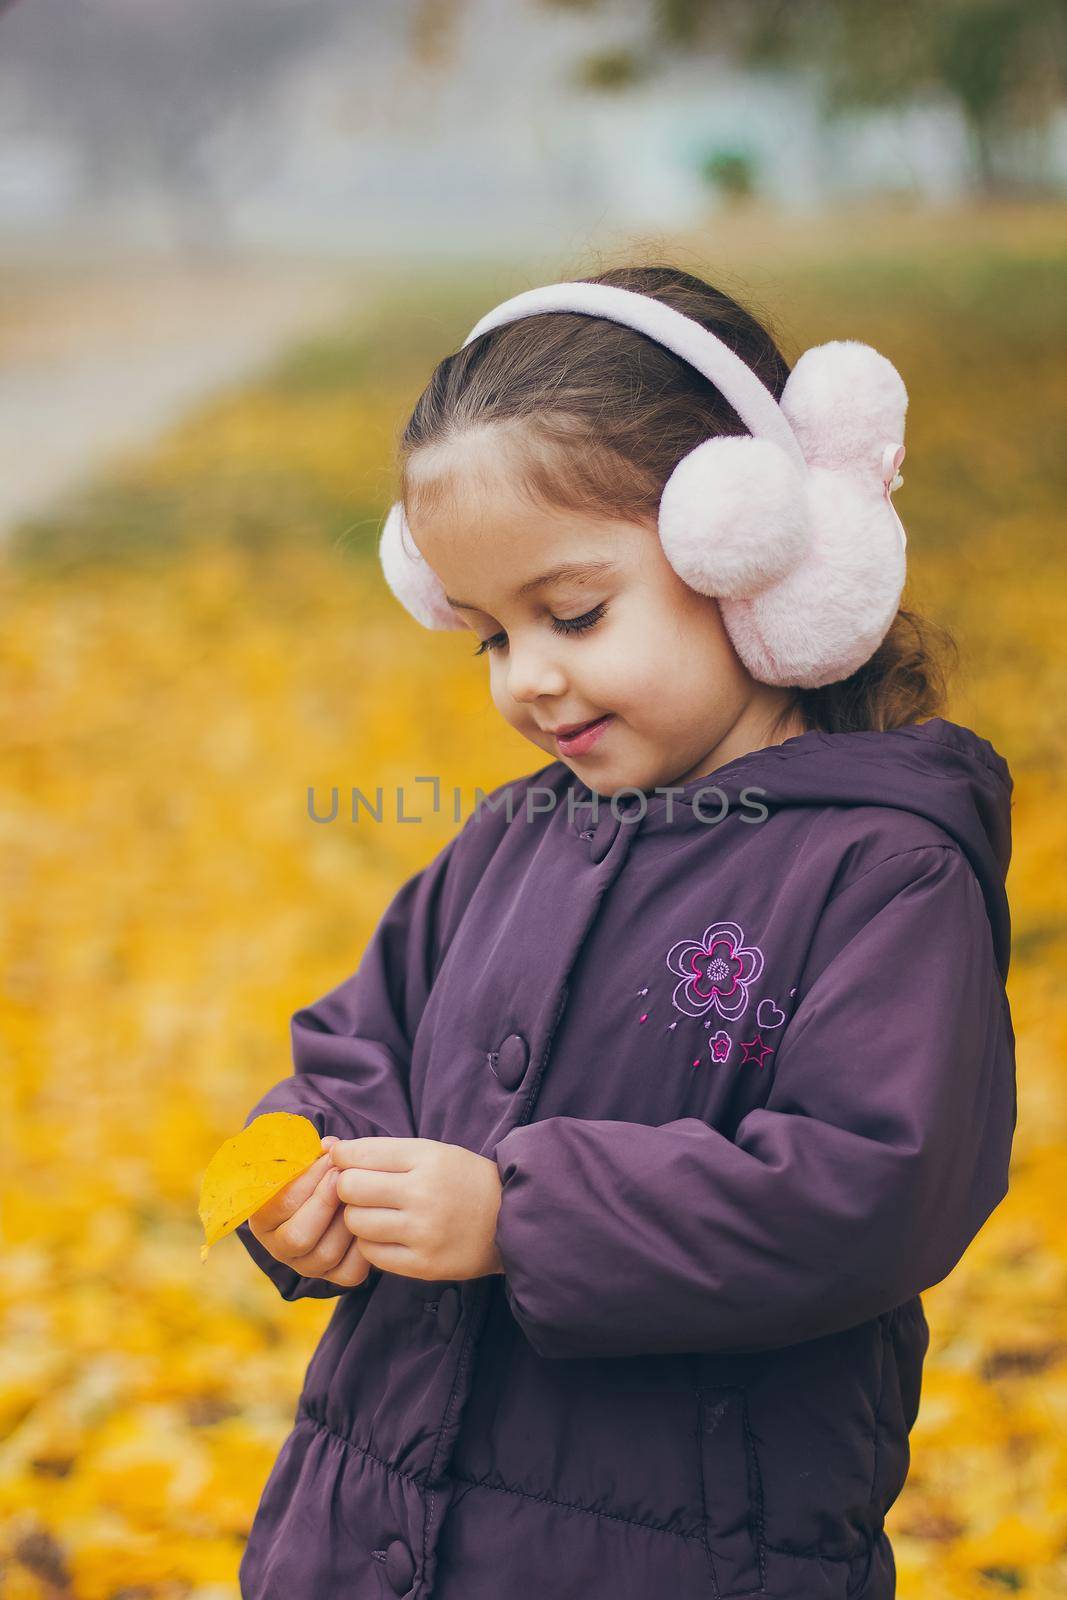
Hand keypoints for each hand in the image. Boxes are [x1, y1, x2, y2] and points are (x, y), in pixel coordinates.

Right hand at [246, 1135, 372, 1288]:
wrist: (332, 1194)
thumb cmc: (314, 1173)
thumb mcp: (305, 1161)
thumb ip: (311, 1154)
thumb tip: (332, 1147)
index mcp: (263, 1220)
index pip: (281, 1205)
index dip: (308, 1180)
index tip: (331, 1158)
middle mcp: (281, 1249)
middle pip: (299, 1237)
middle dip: (325, 1203)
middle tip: (345, 1177)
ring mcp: (308, 1266)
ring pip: (326, 1254)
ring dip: (346, 1221)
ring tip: (361, 1194)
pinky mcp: (336, 1277)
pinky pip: (350, 1271)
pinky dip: (363, 1245)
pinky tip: (370, 1218)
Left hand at [329, 1136, 505, 1281]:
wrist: (510, 1220)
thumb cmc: (463, 1180)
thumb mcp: (432, 1152)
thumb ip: (381, 1151)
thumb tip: (328, 1147)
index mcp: (427, 1158)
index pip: (359, 1154)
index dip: (343, 1158)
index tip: (347, 1162)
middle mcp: (424, 1193)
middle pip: (350, 1188)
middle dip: (347, 1187)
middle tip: (361, 1190)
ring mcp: (423, 1232)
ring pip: (356, 1222)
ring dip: (358, 1217)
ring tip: (378, 1213)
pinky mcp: (423, 1264)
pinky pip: (371, 1253)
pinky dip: (371, 1243)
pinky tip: (388, 1235)